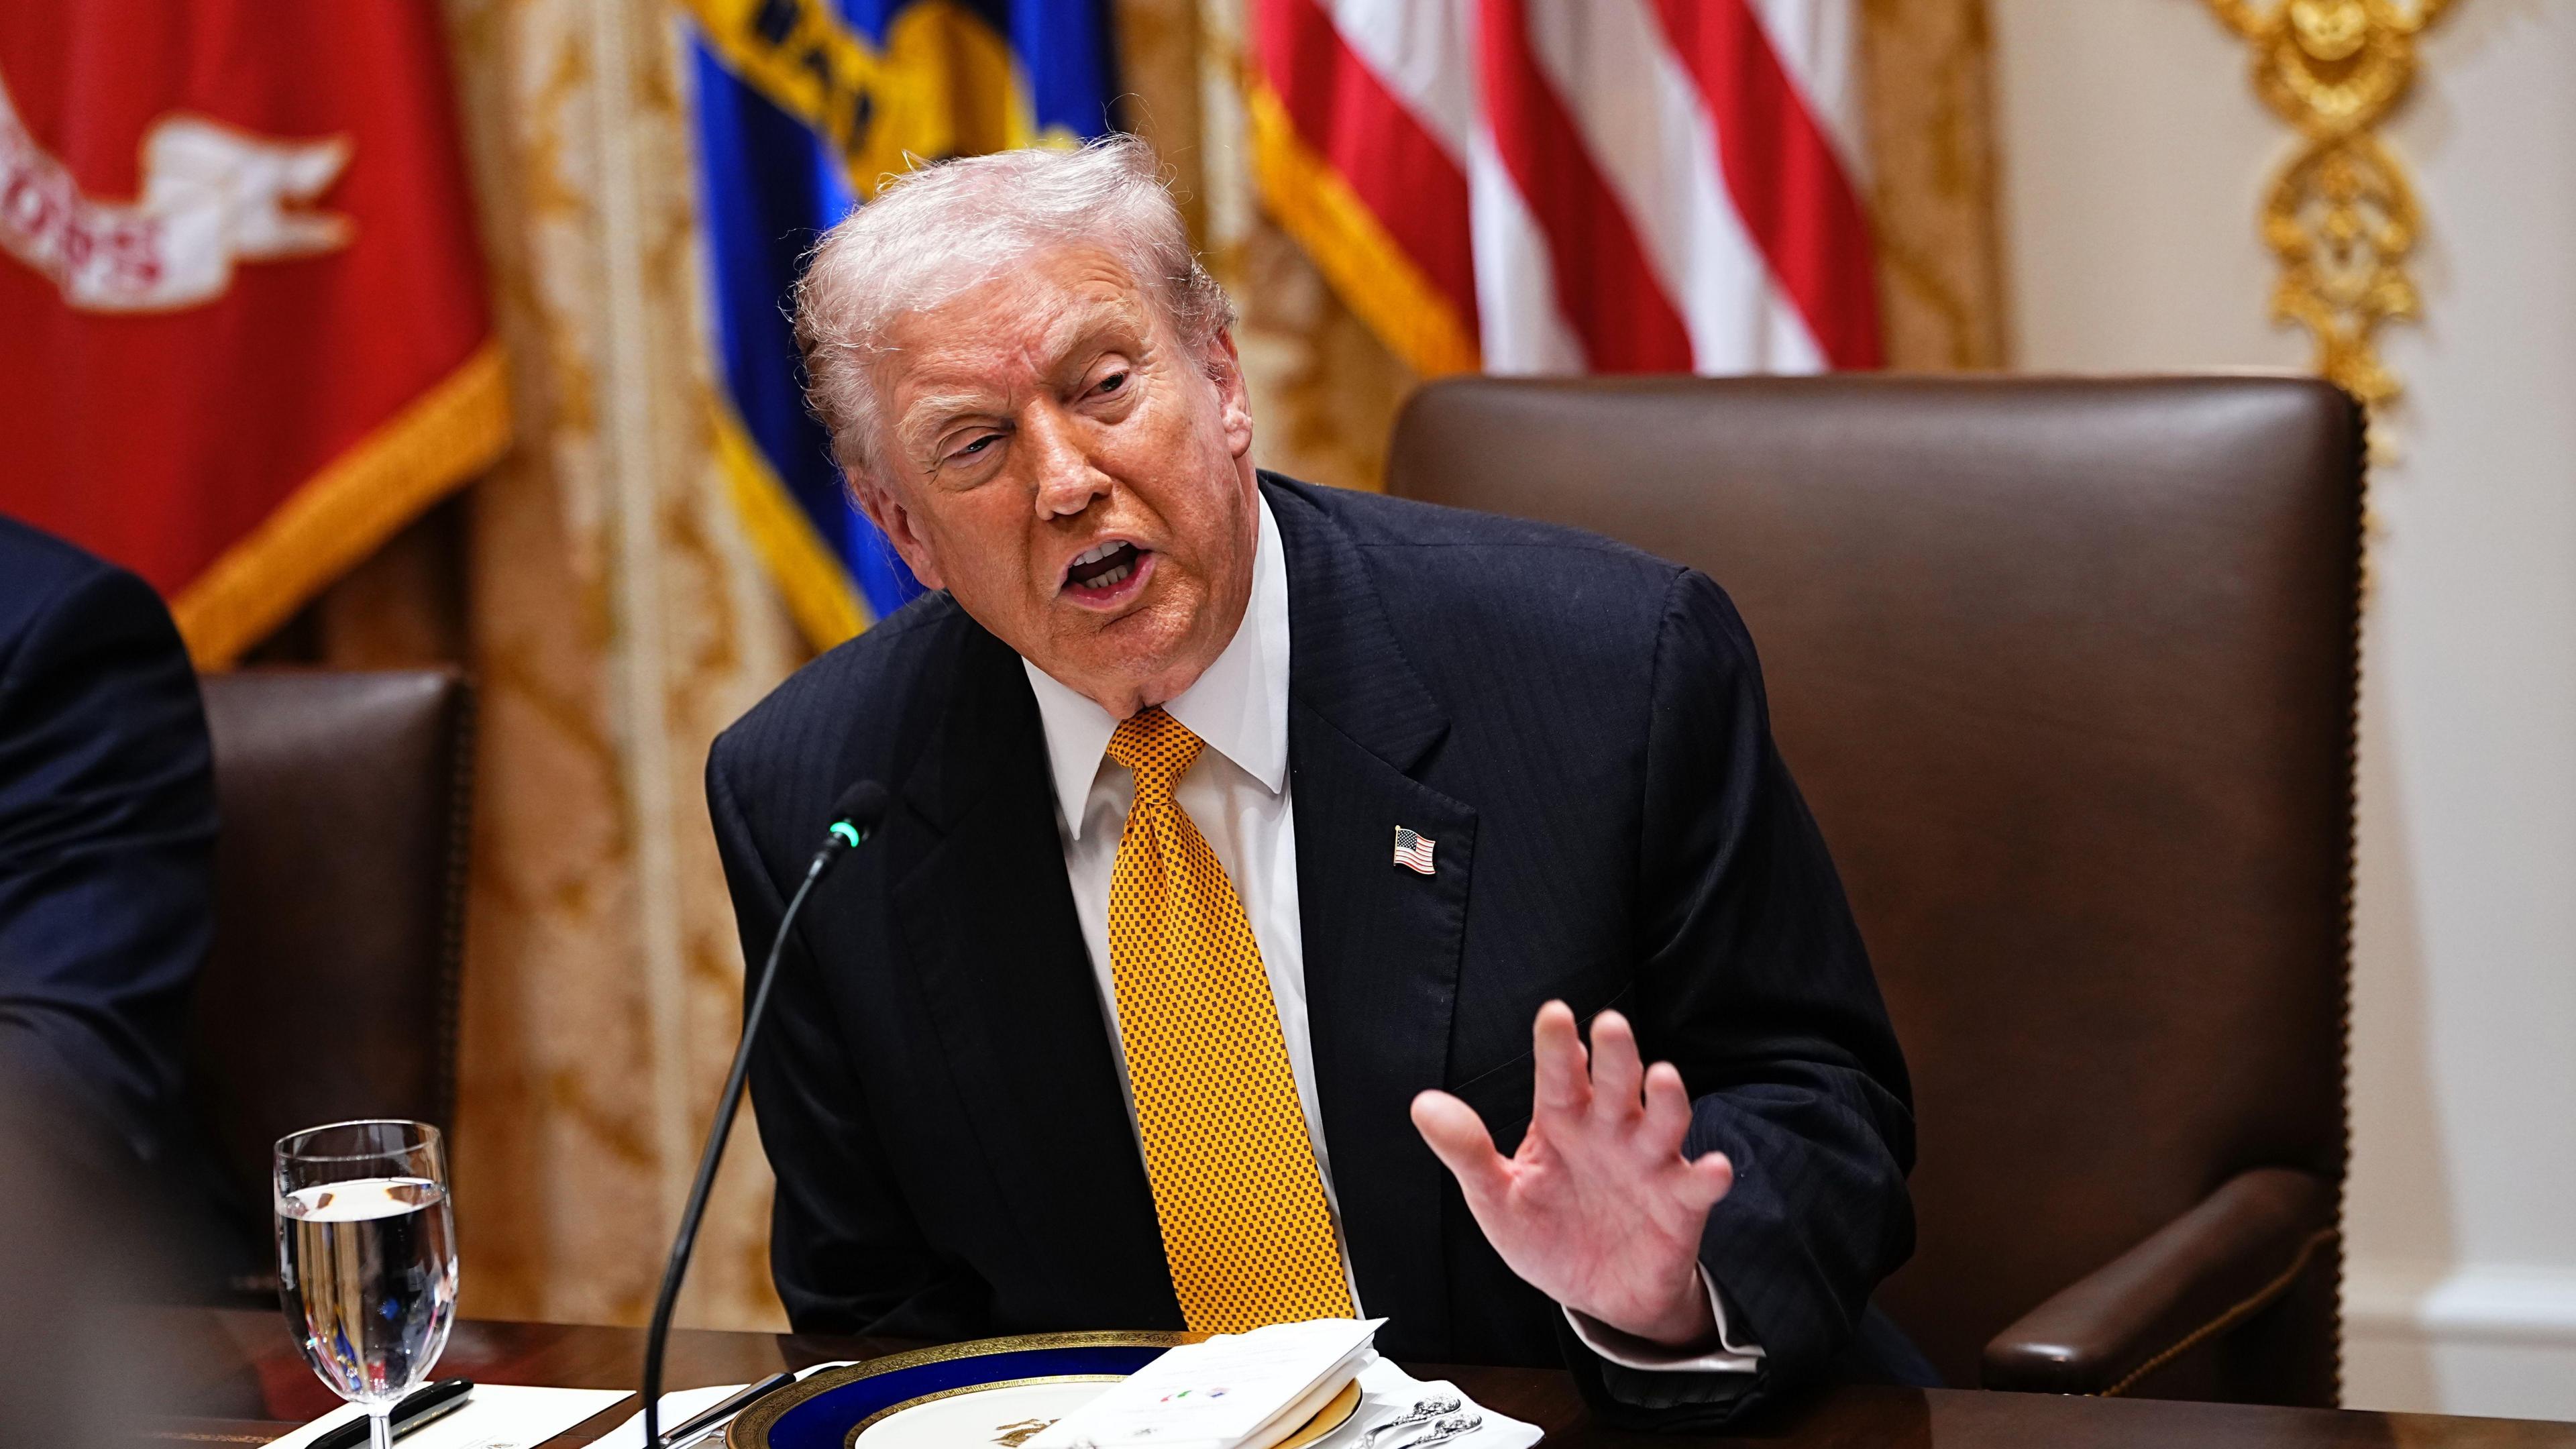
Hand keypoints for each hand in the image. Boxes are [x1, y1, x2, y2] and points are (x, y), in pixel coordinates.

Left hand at [1409, 1002, 1733, 1347]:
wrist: (1597, 1296)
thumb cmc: (1547, 1233)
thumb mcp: (1496, 1198)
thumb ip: (1466, 1152)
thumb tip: (1423, 1104)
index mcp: (1562, 1121)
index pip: (1559, 1075)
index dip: (1557, 1046)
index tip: (1553, 1014)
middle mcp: (1610, 1131)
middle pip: (1615, 1085)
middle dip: (1615, 1056)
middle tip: (1610, 1024)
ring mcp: (1649, 1164)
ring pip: (1663, 1122)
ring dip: (1666, 1100)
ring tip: (1663, 1078)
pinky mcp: (1680, 1203)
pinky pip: (1697, 1186)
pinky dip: (1709, 1176)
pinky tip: (1713, 1168)